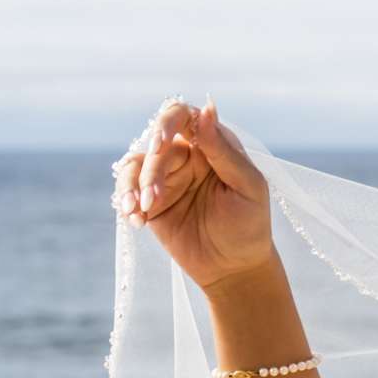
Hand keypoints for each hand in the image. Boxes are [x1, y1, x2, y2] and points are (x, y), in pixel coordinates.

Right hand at [110, 95, 277, 293]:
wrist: (235, 268)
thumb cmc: (250, 225)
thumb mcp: (248, 187)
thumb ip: (225, 151)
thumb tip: (207, 110)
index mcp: (212, 144)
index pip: (182, 116)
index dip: (167, 122)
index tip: (161, 143)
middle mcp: (186, 155)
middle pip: (155, 145)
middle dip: (151, 169)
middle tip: (153, 196)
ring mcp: (165, 178)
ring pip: (134, 165)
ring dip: (132, 186)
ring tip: (140, 211)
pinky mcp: (150, 201)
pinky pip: (128, 191)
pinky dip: (126, 202)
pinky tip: (137, 221)